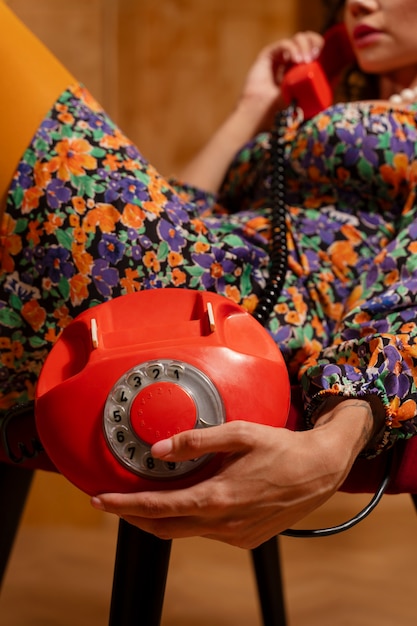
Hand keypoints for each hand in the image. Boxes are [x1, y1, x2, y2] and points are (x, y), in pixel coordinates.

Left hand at [91, 398, 375, 548]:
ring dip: (163, 517)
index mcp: (218, 496)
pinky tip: (193, 500)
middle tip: (115, 501)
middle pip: (164, 528)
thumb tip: (159, 450)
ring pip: (186, 532)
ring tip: (149, 497)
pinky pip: (208, 533)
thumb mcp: (239, 433)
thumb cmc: (282, 448)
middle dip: (134, 516)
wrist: (321, 470)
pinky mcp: (247, 538)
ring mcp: (236, 534)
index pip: (158, 507)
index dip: (124, 505)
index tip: (101, 500)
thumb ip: (196, 440)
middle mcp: (224, 522)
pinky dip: (190, 520)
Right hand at [238, 30, 324, 131]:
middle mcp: (289, 62)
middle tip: (314, 55)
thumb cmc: (282, 115)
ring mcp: (277, 59)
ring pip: (295, 39)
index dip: (318, 44)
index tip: (321, 54)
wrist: (263, 118)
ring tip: (304, 60)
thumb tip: (338, 77)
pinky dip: (291, 48)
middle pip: (305, 40)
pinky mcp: (266, 57)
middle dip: (313, 41)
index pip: (312, 48)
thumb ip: (321, 92)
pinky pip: (282, 45)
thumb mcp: (307, 102)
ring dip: (303, 45)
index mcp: (299, 70)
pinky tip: (295, 58)